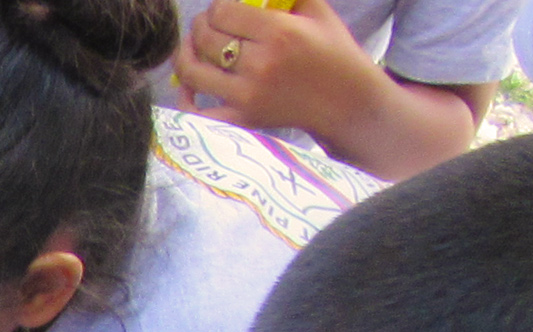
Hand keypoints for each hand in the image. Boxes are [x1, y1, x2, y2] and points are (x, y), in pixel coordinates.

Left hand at [168, 0, 385, 136]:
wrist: (348, 102)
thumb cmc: (333, 51)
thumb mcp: (316, 10)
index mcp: (280, 33)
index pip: (222, 12)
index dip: (216, 7)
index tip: (223, 9)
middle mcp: (260, 64)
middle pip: (205, 38)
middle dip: (200, 26)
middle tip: (207, 24)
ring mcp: (248, 96)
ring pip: (193, 71)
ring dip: (186, 54)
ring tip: (193, 46)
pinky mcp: (243, 120)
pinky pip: (197, 112)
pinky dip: (184, 98)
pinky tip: (188, 84)